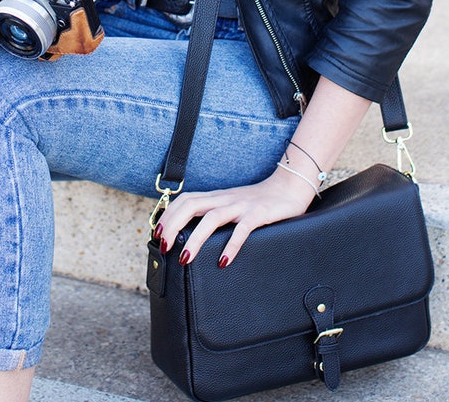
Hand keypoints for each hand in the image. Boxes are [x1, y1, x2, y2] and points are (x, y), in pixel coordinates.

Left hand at [154, 166, 316, 268]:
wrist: (290, 187)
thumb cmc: (259, 202)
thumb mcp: (232, 206)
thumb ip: (216, 215)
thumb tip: (192, 236)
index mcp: (217, 198)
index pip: (186, 200)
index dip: (169, 215)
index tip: (157, 233)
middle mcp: (225, 199)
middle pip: (192, 205)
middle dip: (173, 224)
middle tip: (163, 246)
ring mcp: (241, 206)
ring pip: (212, 218)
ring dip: (195, 239)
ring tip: (184, 258)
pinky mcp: (259, 214)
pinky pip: (243, 229)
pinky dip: (231, 245)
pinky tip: (223, 261)